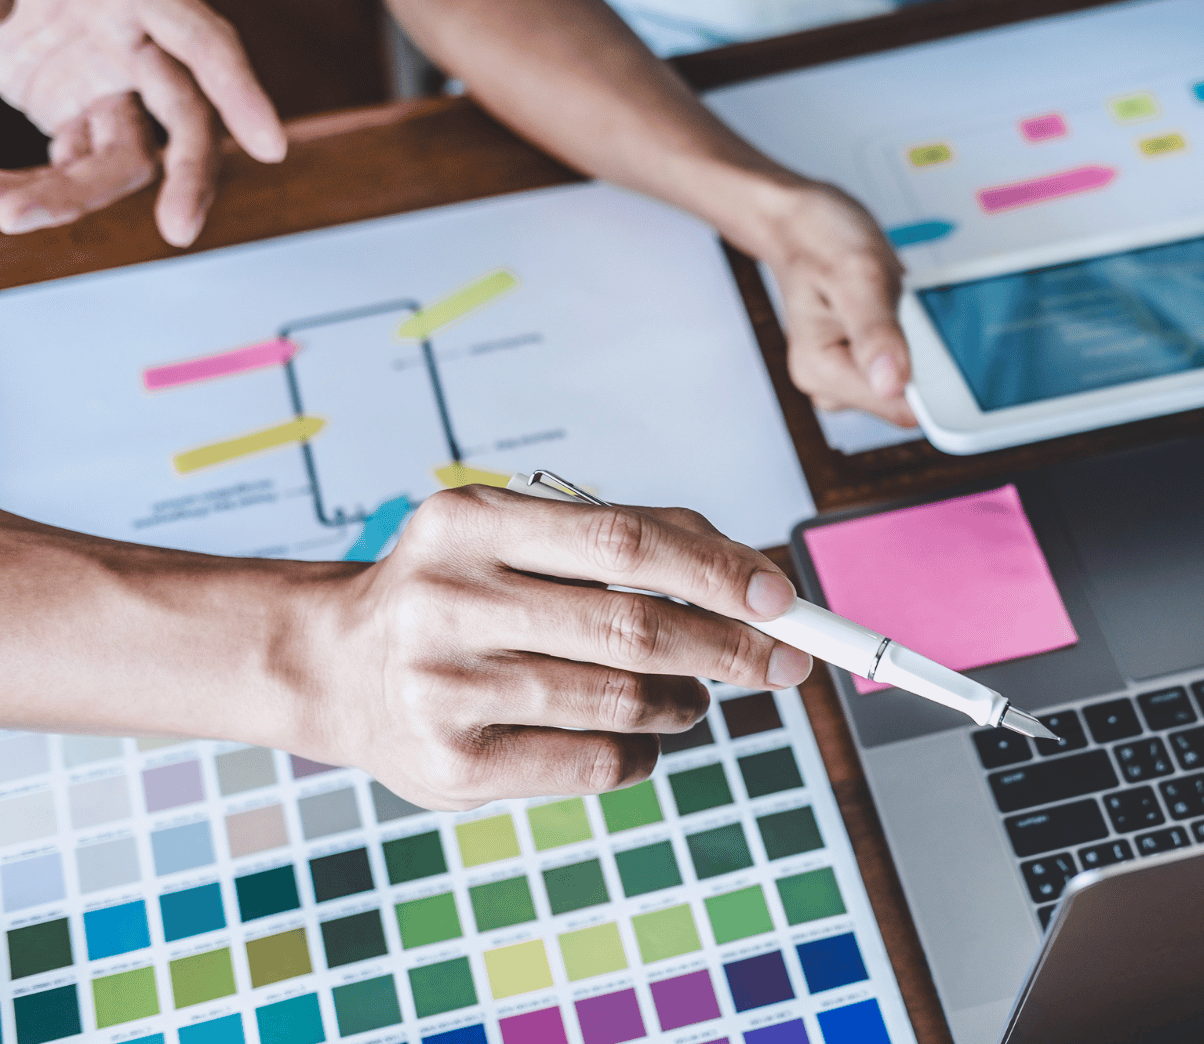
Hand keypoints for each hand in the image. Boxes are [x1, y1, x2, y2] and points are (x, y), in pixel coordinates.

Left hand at [0, 0, 284, 245]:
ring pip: (123, 160)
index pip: (202, 41)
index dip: (241, 93)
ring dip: (68, 196)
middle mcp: (132, 39)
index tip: (270, 147)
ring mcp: (104, 78)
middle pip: (187, 120)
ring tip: (8, 211)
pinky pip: (68, 164)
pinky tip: (2, 194)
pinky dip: (33, 187)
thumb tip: (2, 12)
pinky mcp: (70, 108)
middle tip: (178, 230)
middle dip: (188, 179)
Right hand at [297, 488, 813, 809]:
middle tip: (782, 660)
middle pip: (633, 628)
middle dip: (728, 646)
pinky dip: (645, 751)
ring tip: (694, 696)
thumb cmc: (460, 591)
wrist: (335, 665)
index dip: (718, 572)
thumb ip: (632, 540)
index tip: (782, 598)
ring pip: (623, 700)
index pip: (625, 542)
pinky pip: (597, 762)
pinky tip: (640, 735)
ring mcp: (444, 689)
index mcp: (468, 522)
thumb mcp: (519, 536)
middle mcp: (447, 601)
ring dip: (686, 701)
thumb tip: (758, 578)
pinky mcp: (453, 767)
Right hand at [757, 181, 916, 426]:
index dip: (934, 383)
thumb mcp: (855, 274)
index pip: (898, 407)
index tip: (945, 345)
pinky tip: (902, 307)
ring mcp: (849, 376)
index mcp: (821, 371)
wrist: (804, 225)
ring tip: (899, 302)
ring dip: (923, 343)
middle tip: (909, 307)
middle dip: (927, 356)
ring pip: (914, 381)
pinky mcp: (866, 365)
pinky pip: (910, 363)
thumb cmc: (820, 240)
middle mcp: (832, 384)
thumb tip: (892, 384)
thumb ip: (875, 332)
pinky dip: (918, 336)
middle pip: (910, 397)